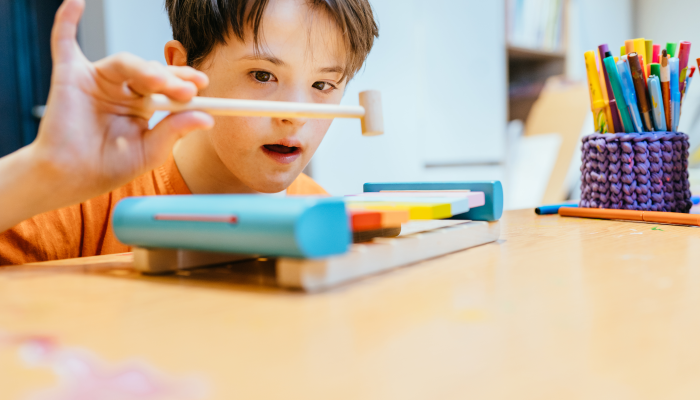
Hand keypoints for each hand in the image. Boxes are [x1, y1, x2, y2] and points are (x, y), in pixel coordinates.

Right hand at [0, 0, 212, 231]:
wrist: (70, 178)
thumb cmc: (108, 166)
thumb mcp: (150, 151)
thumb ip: (175, 132)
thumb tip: (207, 119)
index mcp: (142, 105)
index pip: (168, 87)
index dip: (185, 82)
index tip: (202, 83)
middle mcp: (122, 89)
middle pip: (151, 72)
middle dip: (171, 79)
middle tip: (188, 88)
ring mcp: (97, 80)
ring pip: (126, 62)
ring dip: (145, 68)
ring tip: (161, 82)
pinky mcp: (69, 75)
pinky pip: (65, 43)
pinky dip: (67, 22)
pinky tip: (75, 4)